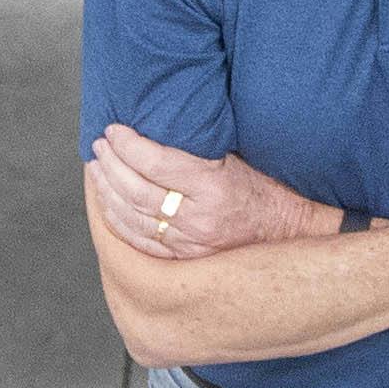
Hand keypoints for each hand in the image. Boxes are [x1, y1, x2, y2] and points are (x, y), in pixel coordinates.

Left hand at [87, 124, 326, 260]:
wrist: (292, 232)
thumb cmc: (266, 189)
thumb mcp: (237, 159)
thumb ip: (197, 150)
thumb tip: (154, 127)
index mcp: (214, 187)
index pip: (157, 163)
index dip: (128, 146)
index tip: (114, 130)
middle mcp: (200, 219)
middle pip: (137, 192)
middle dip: (111, 166)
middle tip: (98, 146)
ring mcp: (191, 244)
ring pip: (133, 219)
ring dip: (107, 192)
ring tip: (96, 170)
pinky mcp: (185, 260)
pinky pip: (141, 242)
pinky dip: (117, 222)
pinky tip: (107, 204)